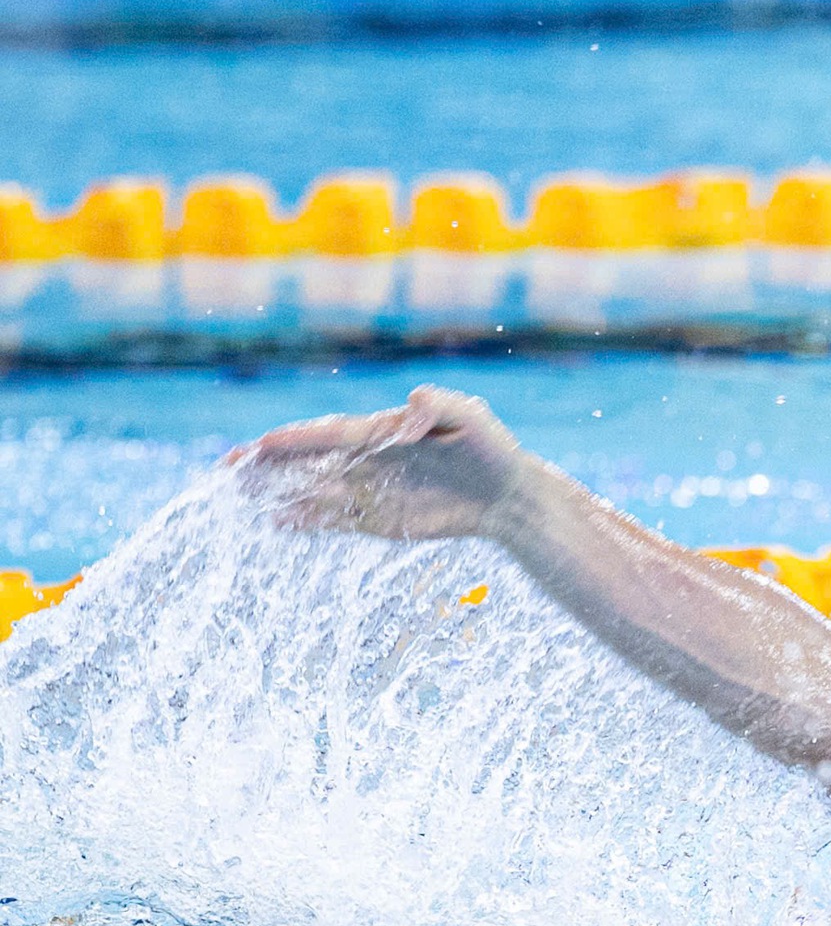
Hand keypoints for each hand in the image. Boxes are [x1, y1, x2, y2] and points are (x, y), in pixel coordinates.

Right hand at [229, 385, 523, 541]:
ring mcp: (370, 490)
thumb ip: (438, 405)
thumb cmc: (492, 448)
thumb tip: (407, 404)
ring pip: (314, 491)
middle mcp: (369, 459)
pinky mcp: (379, 519)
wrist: (509, 495)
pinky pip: (335, 519)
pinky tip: (275, 522)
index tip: (263, 444)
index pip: (332, 435)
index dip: (298, 439)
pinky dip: (306, 521)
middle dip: (269, 464)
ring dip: (277, 493)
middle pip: (310, 461)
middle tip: (226, 469)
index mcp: (383, 431)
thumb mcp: (472, 417)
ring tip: (237, 496)